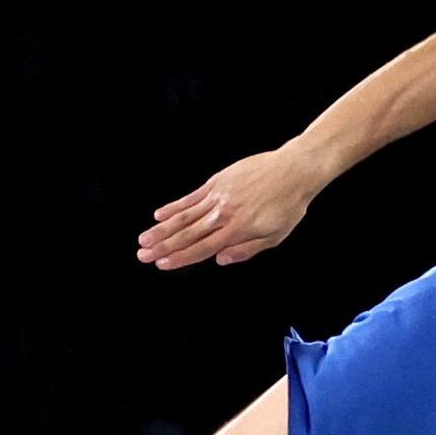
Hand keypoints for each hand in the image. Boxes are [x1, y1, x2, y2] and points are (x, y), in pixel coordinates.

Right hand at [137, 145, 323, 268]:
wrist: (294, 170)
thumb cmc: (288, 206)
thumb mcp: (275, 236)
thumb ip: (246, 250)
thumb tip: (219, 260)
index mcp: (237, 230)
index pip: (202, 248)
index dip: (180, 258)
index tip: (161, 264)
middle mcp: (223, 214)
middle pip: (187, 234)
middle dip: (163, 246)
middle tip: (142, 255)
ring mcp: (217, 196)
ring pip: (184, 216)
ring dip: (162, 228)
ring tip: (143, 238)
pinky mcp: (216, 181)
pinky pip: (191, 197)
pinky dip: (174, 206)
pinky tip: (159, 214)